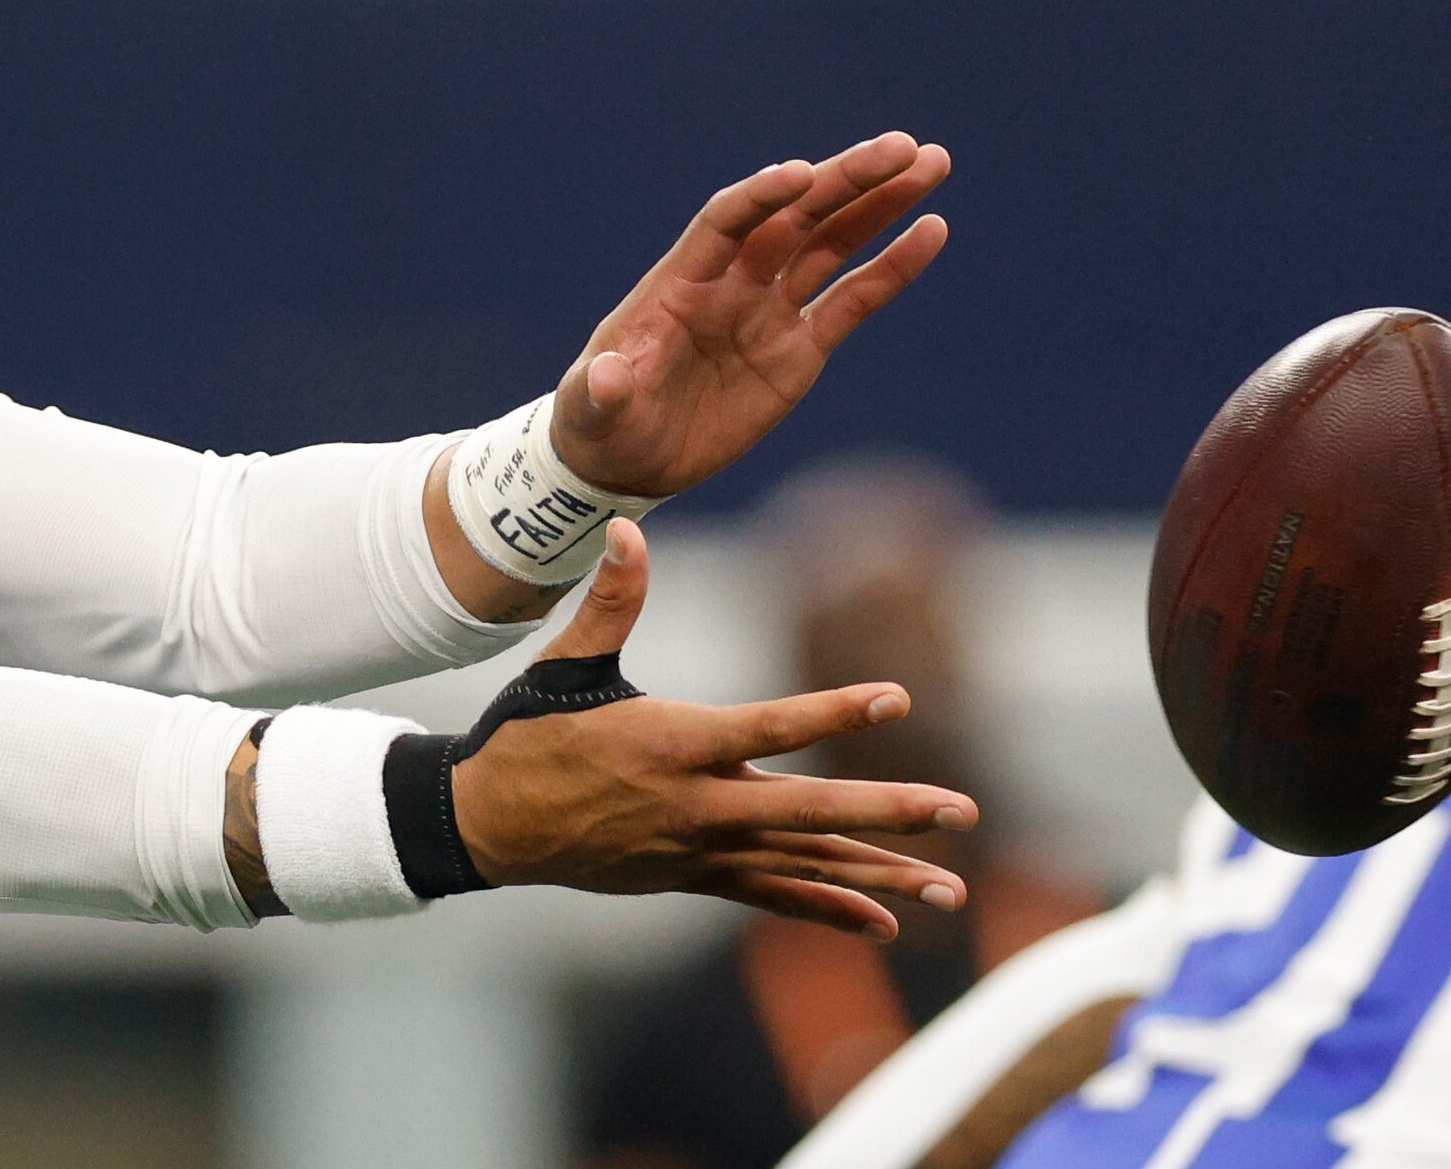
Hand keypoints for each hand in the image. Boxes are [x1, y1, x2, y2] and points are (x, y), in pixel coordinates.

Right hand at [450, 520, 975, 937]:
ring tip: (951, 886)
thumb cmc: (528, 735)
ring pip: (805, 863)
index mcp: (672, 743)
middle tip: (961, 810)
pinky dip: (830, 908)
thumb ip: (611, 601)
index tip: (899, 696)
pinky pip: (774, 896)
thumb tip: (626, 529)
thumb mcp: (566, 665)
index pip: (768, 728)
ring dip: (881, 874)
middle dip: (890, 812)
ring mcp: (699, 849)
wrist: (489, 825)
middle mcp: (696, 804)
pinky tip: (885, 920)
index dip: (833, 711)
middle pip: (809, 810)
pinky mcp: (693, 878)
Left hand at [554, 134, 948, 497]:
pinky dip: (892, 267)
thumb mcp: (589, 407)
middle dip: (846, 179)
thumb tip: (607, 375)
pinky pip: (852, 300)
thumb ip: (601, 389)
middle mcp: (731, 281)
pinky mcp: (799, 348)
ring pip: (832, 243)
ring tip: (932, 161)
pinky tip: (932, 229)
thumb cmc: (597, 421)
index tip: (804, 174)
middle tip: (904, 147)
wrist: (626, 457)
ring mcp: (768, 310)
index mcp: (680, 280)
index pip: (728, 220)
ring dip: (880, 203)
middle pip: (795, 215)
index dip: (763, 196)